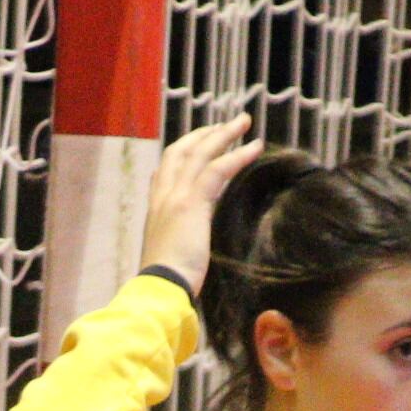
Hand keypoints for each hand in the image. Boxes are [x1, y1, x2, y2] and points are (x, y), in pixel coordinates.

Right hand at [138, 117, 263, 294]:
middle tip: (226, 124)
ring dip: (224, 134)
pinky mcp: (191, 202)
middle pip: (181, 151)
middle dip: (204, 134)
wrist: (160, 288)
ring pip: (200, 153)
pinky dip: (238, 154)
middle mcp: (162, 196)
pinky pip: (217, 169)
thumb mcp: (171, 256)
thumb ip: (180, 244)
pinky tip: (255, 146)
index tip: (199, 143)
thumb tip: (190, 252)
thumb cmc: (167, 282)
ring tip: (244, 122)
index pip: (164, 170)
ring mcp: (175, 196)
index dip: (182, 153)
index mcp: (155, 209)